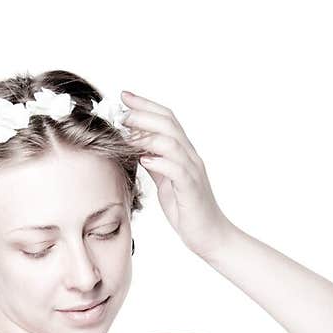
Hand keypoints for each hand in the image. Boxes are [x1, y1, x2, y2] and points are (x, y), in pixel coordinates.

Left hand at [121, 90, 233, 258]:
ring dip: (148, 136)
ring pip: (172, 142)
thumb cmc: (187, 211)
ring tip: (128, 135)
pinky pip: (176, 169)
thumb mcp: (165, 183)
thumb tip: (137, 148)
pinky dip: (159, 162)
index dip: (146, 105)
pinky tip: (143, 159)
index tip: (124, 96)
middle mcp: (190, 157)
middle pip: (169, 124)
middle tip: (122, 112)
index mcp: (183, 153)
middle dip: (143, 114)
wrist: (210, 236)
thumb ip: (155, 164)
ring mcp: (193, 172)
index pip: (167, 119)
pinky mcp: (191, 189)